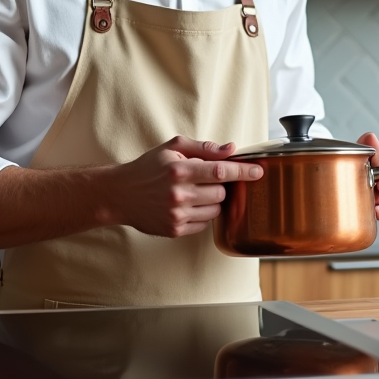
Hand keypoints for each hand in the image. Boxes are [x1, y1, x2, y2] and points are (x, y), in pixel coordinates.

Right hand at [108, 136, 262, 237]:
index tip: (259, 172)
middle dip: (219, 185)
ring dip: (212, 200)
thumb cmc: (148, 167)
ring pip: (215, 209)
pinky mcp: (174, 230)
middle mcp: (179, 194)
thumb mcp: (172, 148)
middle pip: (222, 192)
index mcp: (180, 170)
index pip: (221, 171)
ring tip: (193, 193)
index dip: (243, 171)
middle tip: (205, 180)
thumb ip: (204, 147)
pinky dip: (201, 214)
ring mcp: (177, 215)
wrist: (120, 194)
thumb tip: (231, 149)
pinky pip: (204, 224)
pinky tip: (186, 205)